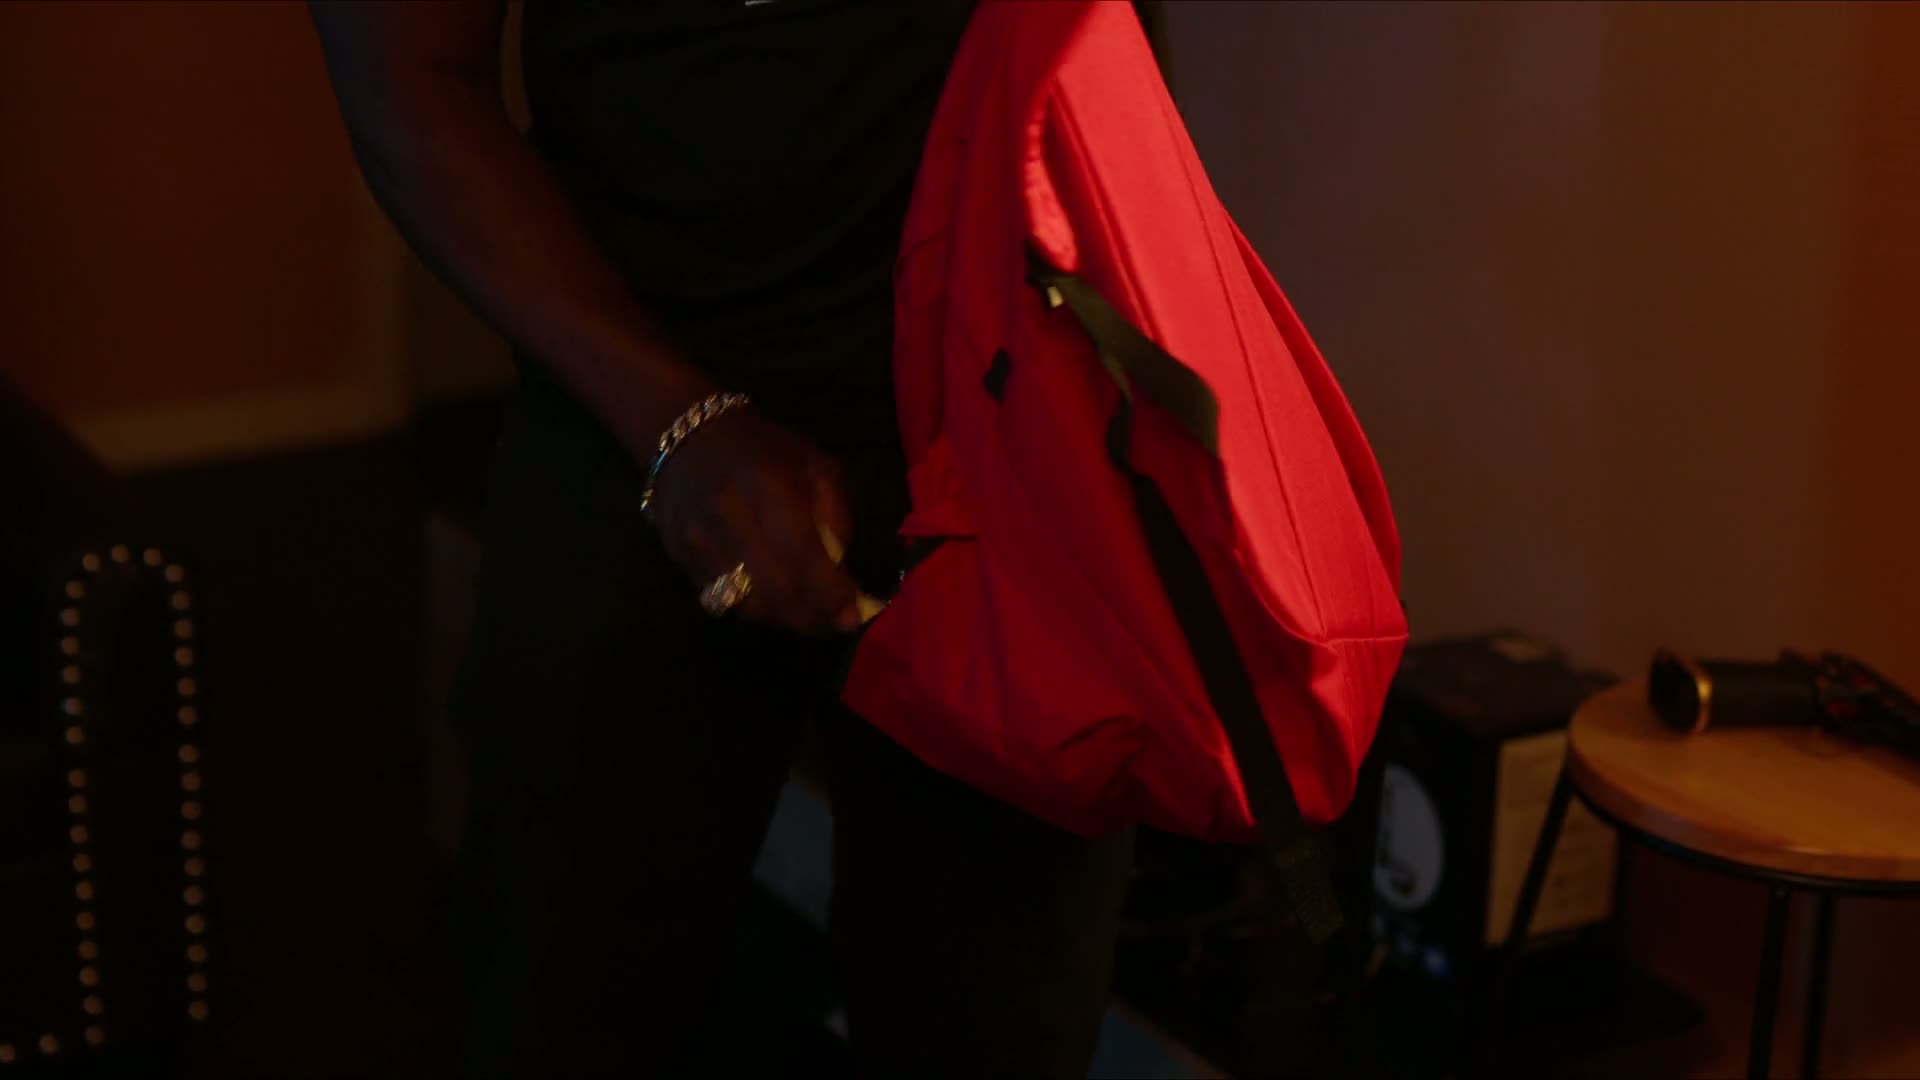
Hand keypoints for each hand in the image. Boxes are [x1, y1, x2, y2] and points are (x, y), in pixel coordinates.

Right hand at [645, 408, 862, 634]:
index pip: (803, 555)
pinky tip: (771, 599)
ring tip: (804, 614)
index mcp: (769, 486)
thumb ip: (834, 513)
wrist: (688, 436)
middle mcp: (729, 516)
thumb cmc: (763, 449)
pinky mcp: (678, 556)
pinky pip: (720, 600)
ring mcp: (698, 540)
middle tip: (832, 623)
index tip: (852, 615)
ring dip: (782, 619)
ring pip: (746, 605)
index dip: (830, 594)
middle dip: (811, 617)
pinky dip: (751, 608)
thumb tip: (842, 569)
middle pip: (775, 591)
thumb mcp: (814, 463)